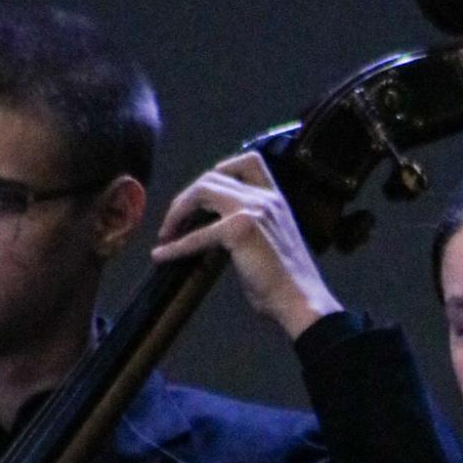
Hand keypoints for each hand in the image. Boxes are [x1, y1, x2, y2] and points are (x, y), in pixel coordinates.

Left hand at [154, 150, 342, 338]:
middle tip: (173, 222)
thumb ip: (248, 227)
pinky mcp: (240, 230)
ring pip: (202, 191)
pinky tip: (161, 255)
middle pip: (213, 176)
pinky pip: (196, 235)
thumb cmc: (287, 283)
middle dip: (186, 197)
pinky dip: (175, 246)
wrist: (302, 301)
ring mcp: (253, 210)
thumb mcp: (270, 242)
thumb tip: (213, 233)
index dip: (221, 169)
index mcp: (276, 199)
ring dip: (177, 211)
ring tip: (167, 233)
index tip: (202, 192)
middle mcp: (265, 198)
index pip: (249, 161)